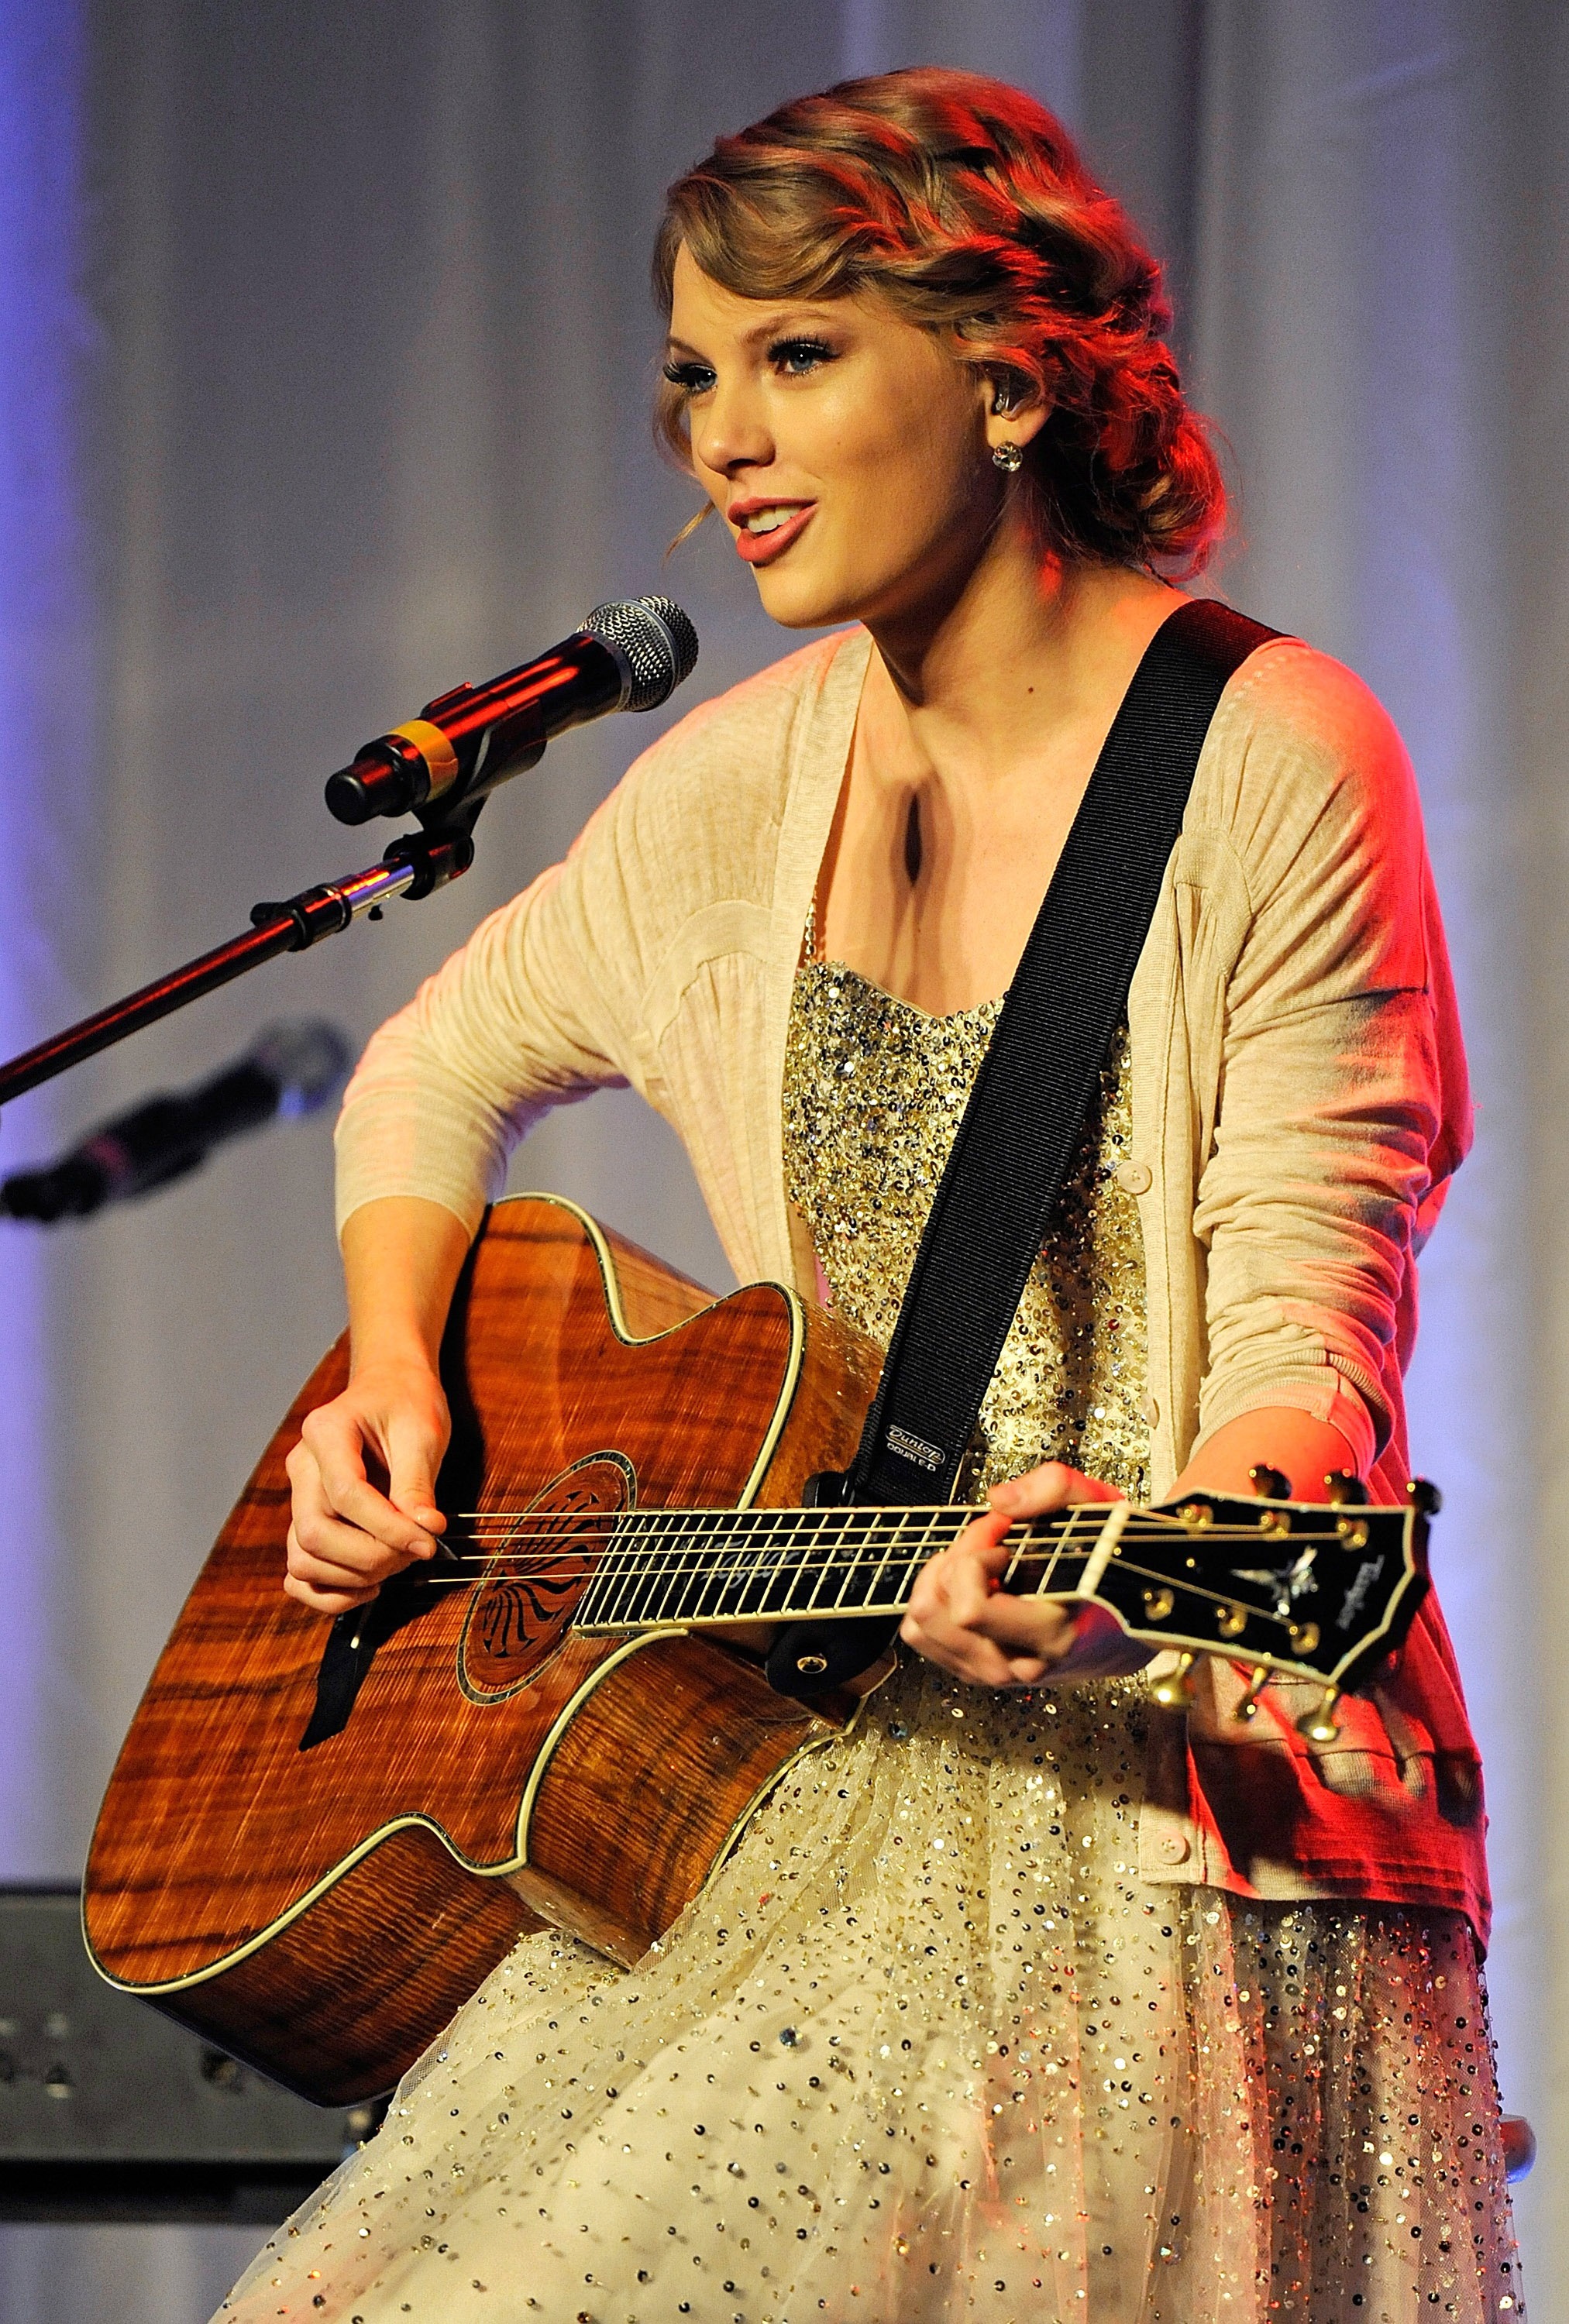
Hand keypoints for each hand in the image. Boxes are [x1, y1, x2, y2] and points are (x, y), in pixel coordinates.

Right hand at [284, 1356, 451, 1614]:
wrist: (390, 1387)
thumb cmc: (406, 1402)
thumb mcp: (423, 1433)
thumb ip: (417, 1484)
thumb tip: (425, 1531)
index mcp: (326, 1432)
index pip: (346, 1494)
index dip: (389, 1528)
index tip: (428, 1542)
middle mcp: (302, 1466)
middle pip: (316, 1534)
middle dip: (371, 1557)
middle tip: (414, 1552)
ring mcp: (298, 1497)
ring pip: (302, 1559)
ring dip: (352, 1577)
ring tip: (396, 1563)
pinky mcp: (305, 1521)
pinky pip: (299, 1573)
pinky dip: (329, 1592)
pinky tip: (367, 1584)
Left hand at [899, 1460, 1152, 1688]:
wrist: (1133, 1627)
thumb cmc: (1116, 1571)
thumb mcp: (1101, 1511)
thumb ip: (1056, 1488)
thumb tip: (1001, 1499)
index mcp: (1053, 1632)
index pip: (970, 1608)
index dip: (975, 1551)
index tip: (1002, 1527)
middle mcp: (1021, 1661)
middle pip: (935, 1613)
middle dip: (954, 1561)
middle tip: (990, 1542)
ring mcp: (998, 1671)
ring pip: (922, 1627)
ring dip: (940, 1582)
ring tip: (978, 1564)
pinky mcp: (980, 1671)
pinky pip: (925, 1636)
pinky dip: (937, 1602)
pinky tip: (970, 1585)